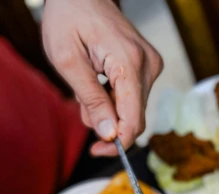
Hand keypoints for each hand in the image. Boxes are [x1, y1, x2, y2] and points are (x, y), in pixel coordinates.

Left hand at [42, 0, 162, 155]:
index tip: (98, 150)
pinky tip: (98, 82)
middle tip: (83, 112)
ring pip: (134, 109)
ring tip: (85, 88)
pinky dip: (114, 98)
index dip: (118, 143)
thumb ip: (91, 100)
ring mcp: (151, 65)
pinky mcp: (148, 66)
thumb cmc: (69, 17)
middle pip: (135, 117)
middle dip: (109, 124)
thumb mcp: (67, 61)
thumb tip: (110, 134)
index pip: (133, 119)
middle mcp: (148, 65)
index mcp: (129, 62)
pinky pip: (134, 97)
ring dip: (109, 109)